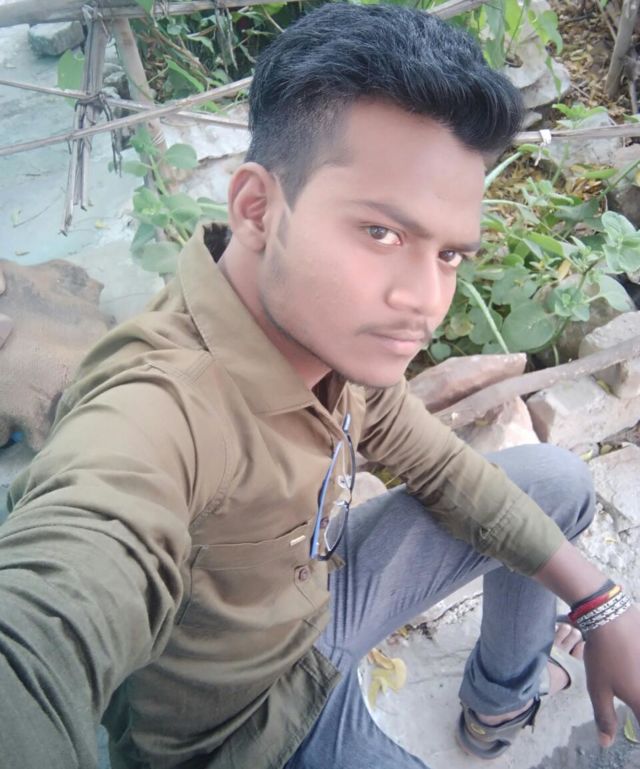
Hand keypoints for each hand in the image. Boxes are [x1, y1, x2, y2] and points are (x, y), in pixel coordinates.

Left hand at [583, 605, 639, 746]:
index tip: (633, 724)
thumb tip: (605, 743)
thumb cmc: (602, 655)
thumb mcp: (598, 689)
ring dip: (636, 684)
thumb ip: (604, 718)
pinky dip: (639, 668)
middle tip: (632, 702)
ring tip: (629, 682)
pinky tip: (634, 665)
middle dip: (638, 708)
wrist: (611, 617)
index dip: (638, 729)